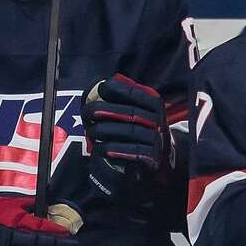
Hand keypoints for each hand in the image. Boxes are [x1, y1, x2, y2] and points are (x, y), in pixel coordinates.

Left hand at [82, 74, 166, 200]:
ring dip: (105, 130)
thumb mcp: (128, 108)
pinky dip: (114, 148)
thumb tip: (98, 87)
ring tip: (90, 131)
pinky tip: (100, 147)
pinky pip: (132, 152)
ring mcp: (157, 139)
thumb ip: (115, 96)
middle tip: (86, 112)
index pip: (134, 92)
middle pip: (131, 112)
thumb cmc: (133, 128)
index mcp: (153, 103)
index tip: (100, 89)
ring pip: (130, 131)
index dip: (115, 89)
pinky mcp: (152, 157)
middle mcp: (159, 119)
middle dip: (104, 110)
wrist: (153, 158)